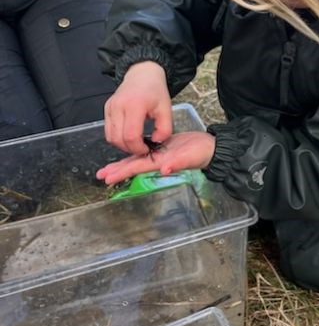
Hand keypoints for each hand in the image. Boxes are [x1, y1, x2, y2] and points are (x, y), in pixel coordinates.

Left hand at [96, 131, 215, 185]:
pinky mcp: (163, 148)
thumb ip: (179, 163)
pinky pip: (145, 152)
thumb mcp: (191, 157)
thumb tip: (165, 170)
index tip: (107, 178)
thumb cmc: (202, 153)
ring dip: (123, 164)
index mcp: (160, 162)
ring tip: (108, 169)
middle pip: (133, 166)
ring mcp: (160, 155)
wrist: (211, 148)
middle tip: (100, 175)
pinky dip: (135, 153)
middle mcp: (157, 160)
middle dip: (117, 171)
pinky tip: (129, 153)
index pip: (137, 168)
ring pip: (137, 160)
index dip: (122, 172)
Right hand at [104, 61, 171, 154]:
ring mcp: (110, 107)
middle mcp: (119, 106)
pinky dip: (117, 138)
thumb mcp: (167, 109)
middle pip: (118, 139)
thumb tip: (155, 142)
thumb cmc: (155, 91)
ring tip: (136, 142)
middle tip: (142, 148)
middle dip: (130, 149)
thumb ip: (165, 129)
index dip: (138, 148)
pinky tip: (128, 135)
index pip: (131, 136)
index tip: (147, 149)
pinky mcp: (107, 109)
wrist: (142, 75)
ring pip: (110, 137)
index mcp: (135, 105)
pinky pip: (108, 131)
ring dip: (122, 145)